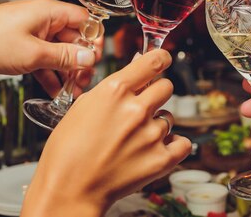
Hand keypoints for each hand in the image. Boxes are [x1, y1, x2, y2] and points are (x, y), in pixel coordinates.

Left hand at [0, 0, 102, 94]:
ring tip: (72, 92)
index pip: (85, 21)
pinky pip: (44, 58)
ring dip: (67, 71)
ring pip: (59, 51)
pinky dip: (51, 73)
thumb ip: (64, 57)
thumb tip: (89, 58)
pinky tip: (55, 92)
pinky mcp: (23, 45)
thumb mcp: (34, 53)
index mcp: (51, 12)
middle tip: (84, 81)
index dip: (93, 40)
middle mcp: (45, 19)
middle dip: (81, 62)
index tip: (95, 60)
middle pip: (74, 39)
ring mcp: (34, 32)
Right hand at [22, 50, 191, 216]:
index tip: (162, 61)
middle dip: (156, 94)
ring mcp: (151, 135)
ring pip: (169, 117)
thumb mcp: (83, 106)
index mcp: (115, 91)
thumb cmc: (67, 151)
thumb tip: (135, 74)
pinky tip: (157, 148)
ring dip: (157, 124)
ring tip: (135, 138)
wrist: (68, 190)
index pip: (154, 62)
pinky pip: (182, 143)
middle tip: (142, 107)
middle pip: (166, 86)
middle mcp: (136, 109)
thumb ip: (113, 89)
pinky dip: (173, 145)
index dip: (161, 59)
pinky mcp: (161, 159)